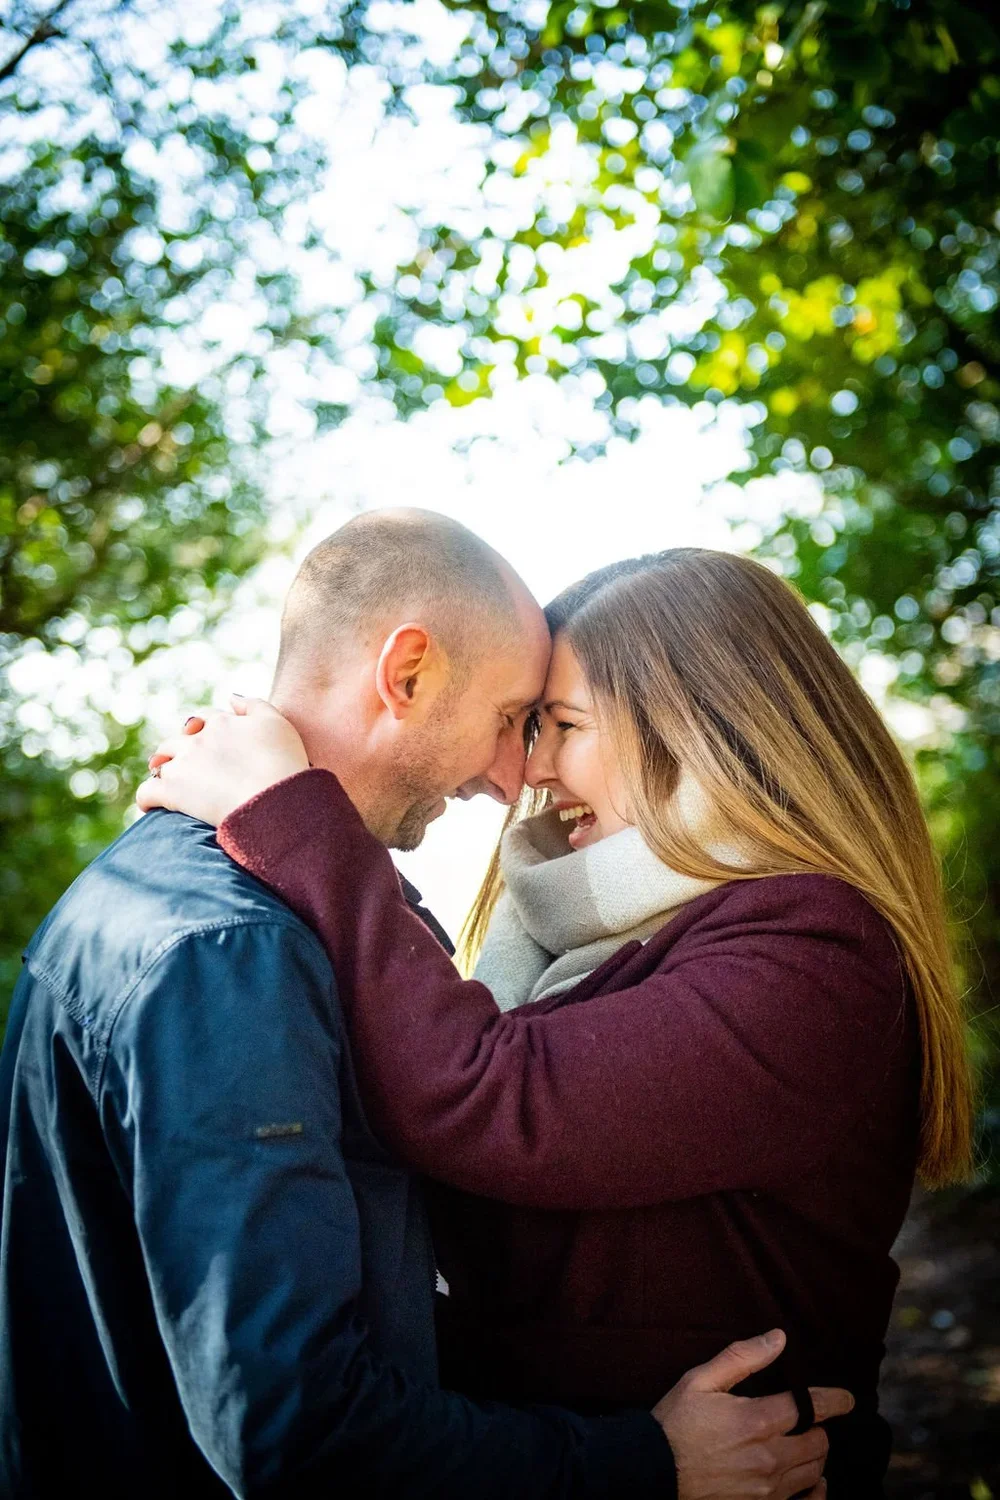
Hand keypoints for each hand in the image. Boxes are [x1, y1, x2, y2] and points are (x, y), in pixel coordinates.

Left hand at [136, 696, 309, 825]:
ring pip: (160, 763)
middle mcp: (197, 740)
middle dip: (180, 750)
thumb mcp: (278, 723)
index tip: (215, 745)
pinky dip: (147, 798)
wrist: (276, 802)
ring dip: (164, 772)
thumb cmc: (284, 764)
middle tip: (191, 769)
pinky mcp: (172, 793)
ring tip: (172, 786)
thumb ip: (254, 705)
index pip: (206, 719)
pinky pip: (147, 792)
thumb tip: (231, 697)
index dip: (209, 730)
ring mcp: (182, 765)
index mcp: (221, 722)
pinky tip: (152, 806)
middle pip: (177, 740)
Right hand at [653, 1329, 852, 1499]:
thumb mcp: (701, 1379)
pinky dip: (816, 1493)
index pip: (810, 1407)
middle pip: (818, 1443)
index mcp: (756, 1420)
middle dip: (820, 1428)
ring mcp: (768, 1490)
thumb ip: (742, 1357)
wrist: (653, 1472)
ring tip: (806, 1445)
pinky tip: (814, 1483)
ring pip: (814, 1473)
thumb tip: (778, 1338)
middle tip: (810, 1421)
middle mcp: (769, 1457)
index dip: (834, 1401)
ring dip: (816, 1456)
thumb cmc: (676, 1423)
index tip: (847, 1399)